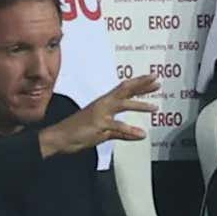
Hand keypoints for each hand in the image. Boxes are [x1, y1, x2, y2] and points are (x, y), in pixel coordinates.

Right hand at [37, 75, 159, 157]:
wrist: (59, 137)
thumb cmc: (78, 132)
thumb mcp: (103, 130)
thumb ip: (121, 132)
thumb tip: (138, 134)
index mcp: (103, 102)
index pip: (123, 89)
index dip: (139, 83)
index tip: (152, 78)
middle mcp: (103, 104)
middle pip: (125, 90)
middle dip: (142, 85)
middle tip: (157, 81)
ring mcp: (100, 114)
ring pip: (123, 105)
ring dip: (140, 105)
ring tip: (155, 108)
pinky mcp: (98, 126)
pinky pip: (116, 127)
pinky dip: (130, 130)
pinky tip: (141, 134)